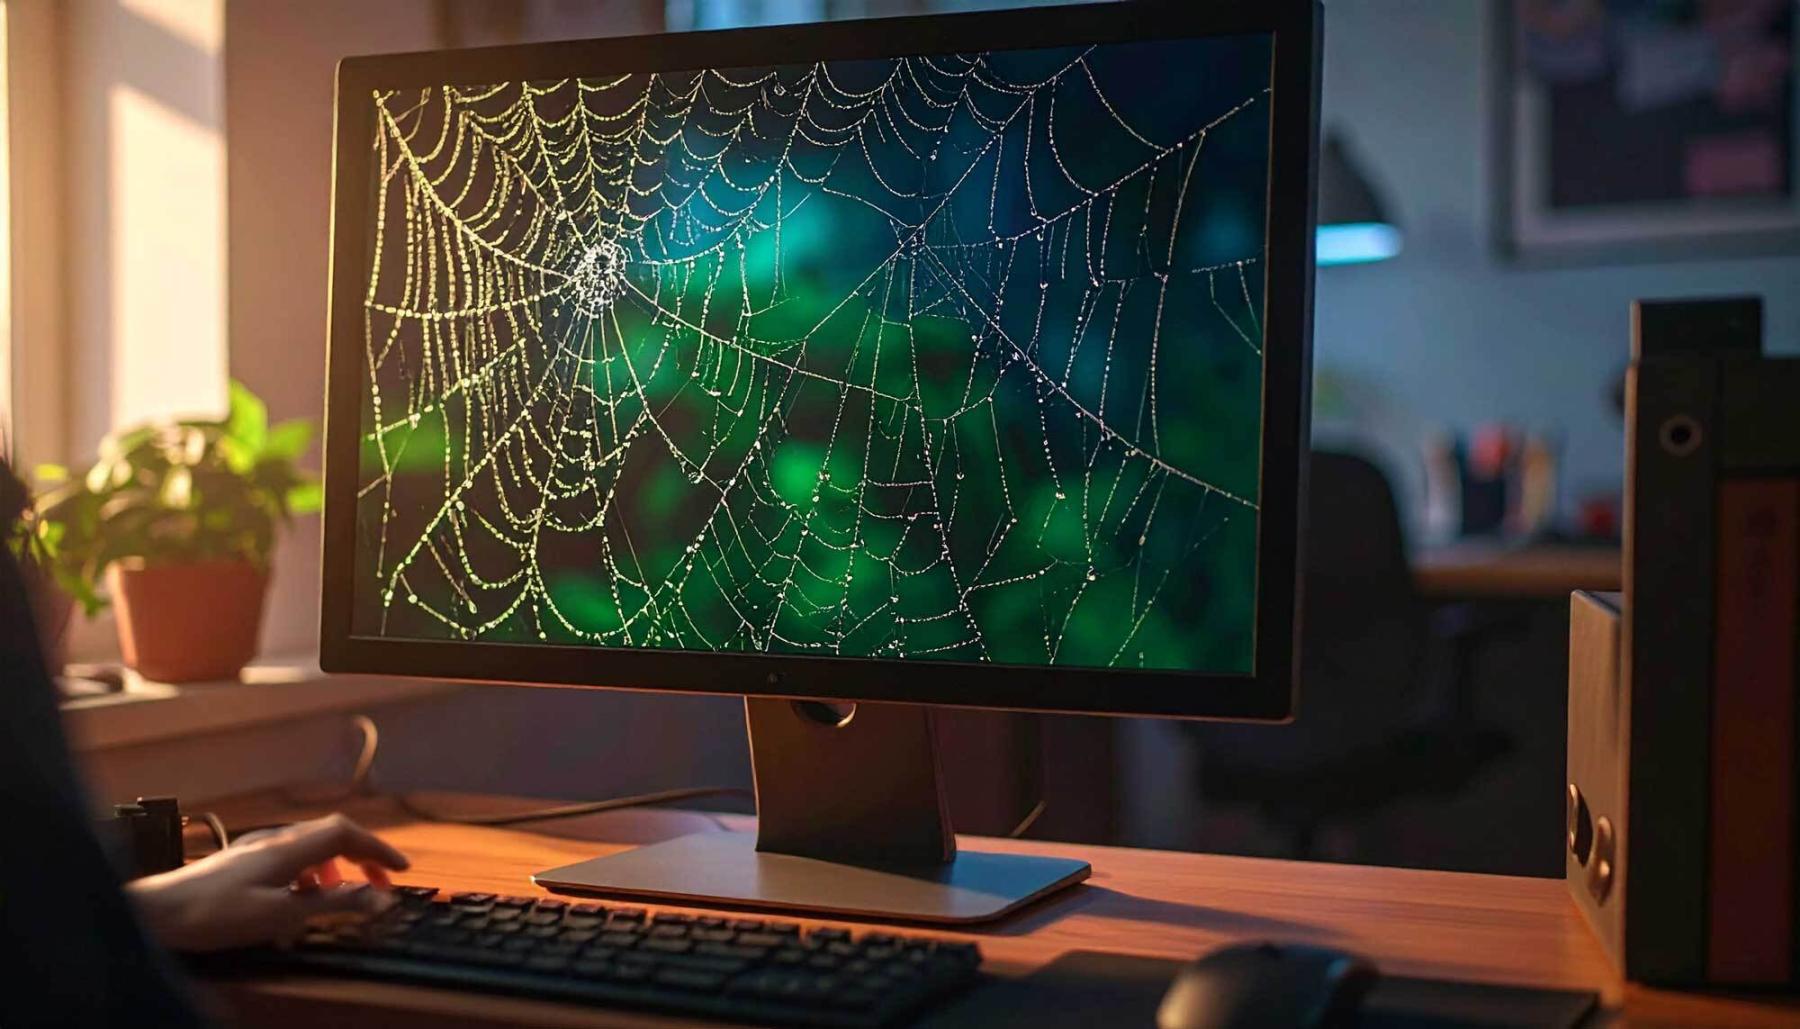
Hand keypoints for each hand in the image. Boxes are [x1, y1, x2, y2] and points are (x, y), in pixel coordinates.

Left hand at [126, 813, 409, 951]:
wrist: (156, 912)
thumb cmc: (215, 915)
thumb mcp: (280, 915)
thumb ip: (332, 904)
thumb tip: (379, 899)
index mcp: (289, 848)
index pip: (347, 833)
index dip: (378, 848)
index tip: (401, 871)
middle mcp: (275, 840)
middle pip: (332, 834)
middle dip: (362, 855)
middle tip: (380, 884)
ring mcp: (257, 848)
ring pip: (310, 846)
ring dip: (336, 866)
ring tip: (341, 896)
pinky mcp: (242, 861)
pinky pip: (290, 858)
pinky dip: (309, 874)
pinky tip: (299, 899)